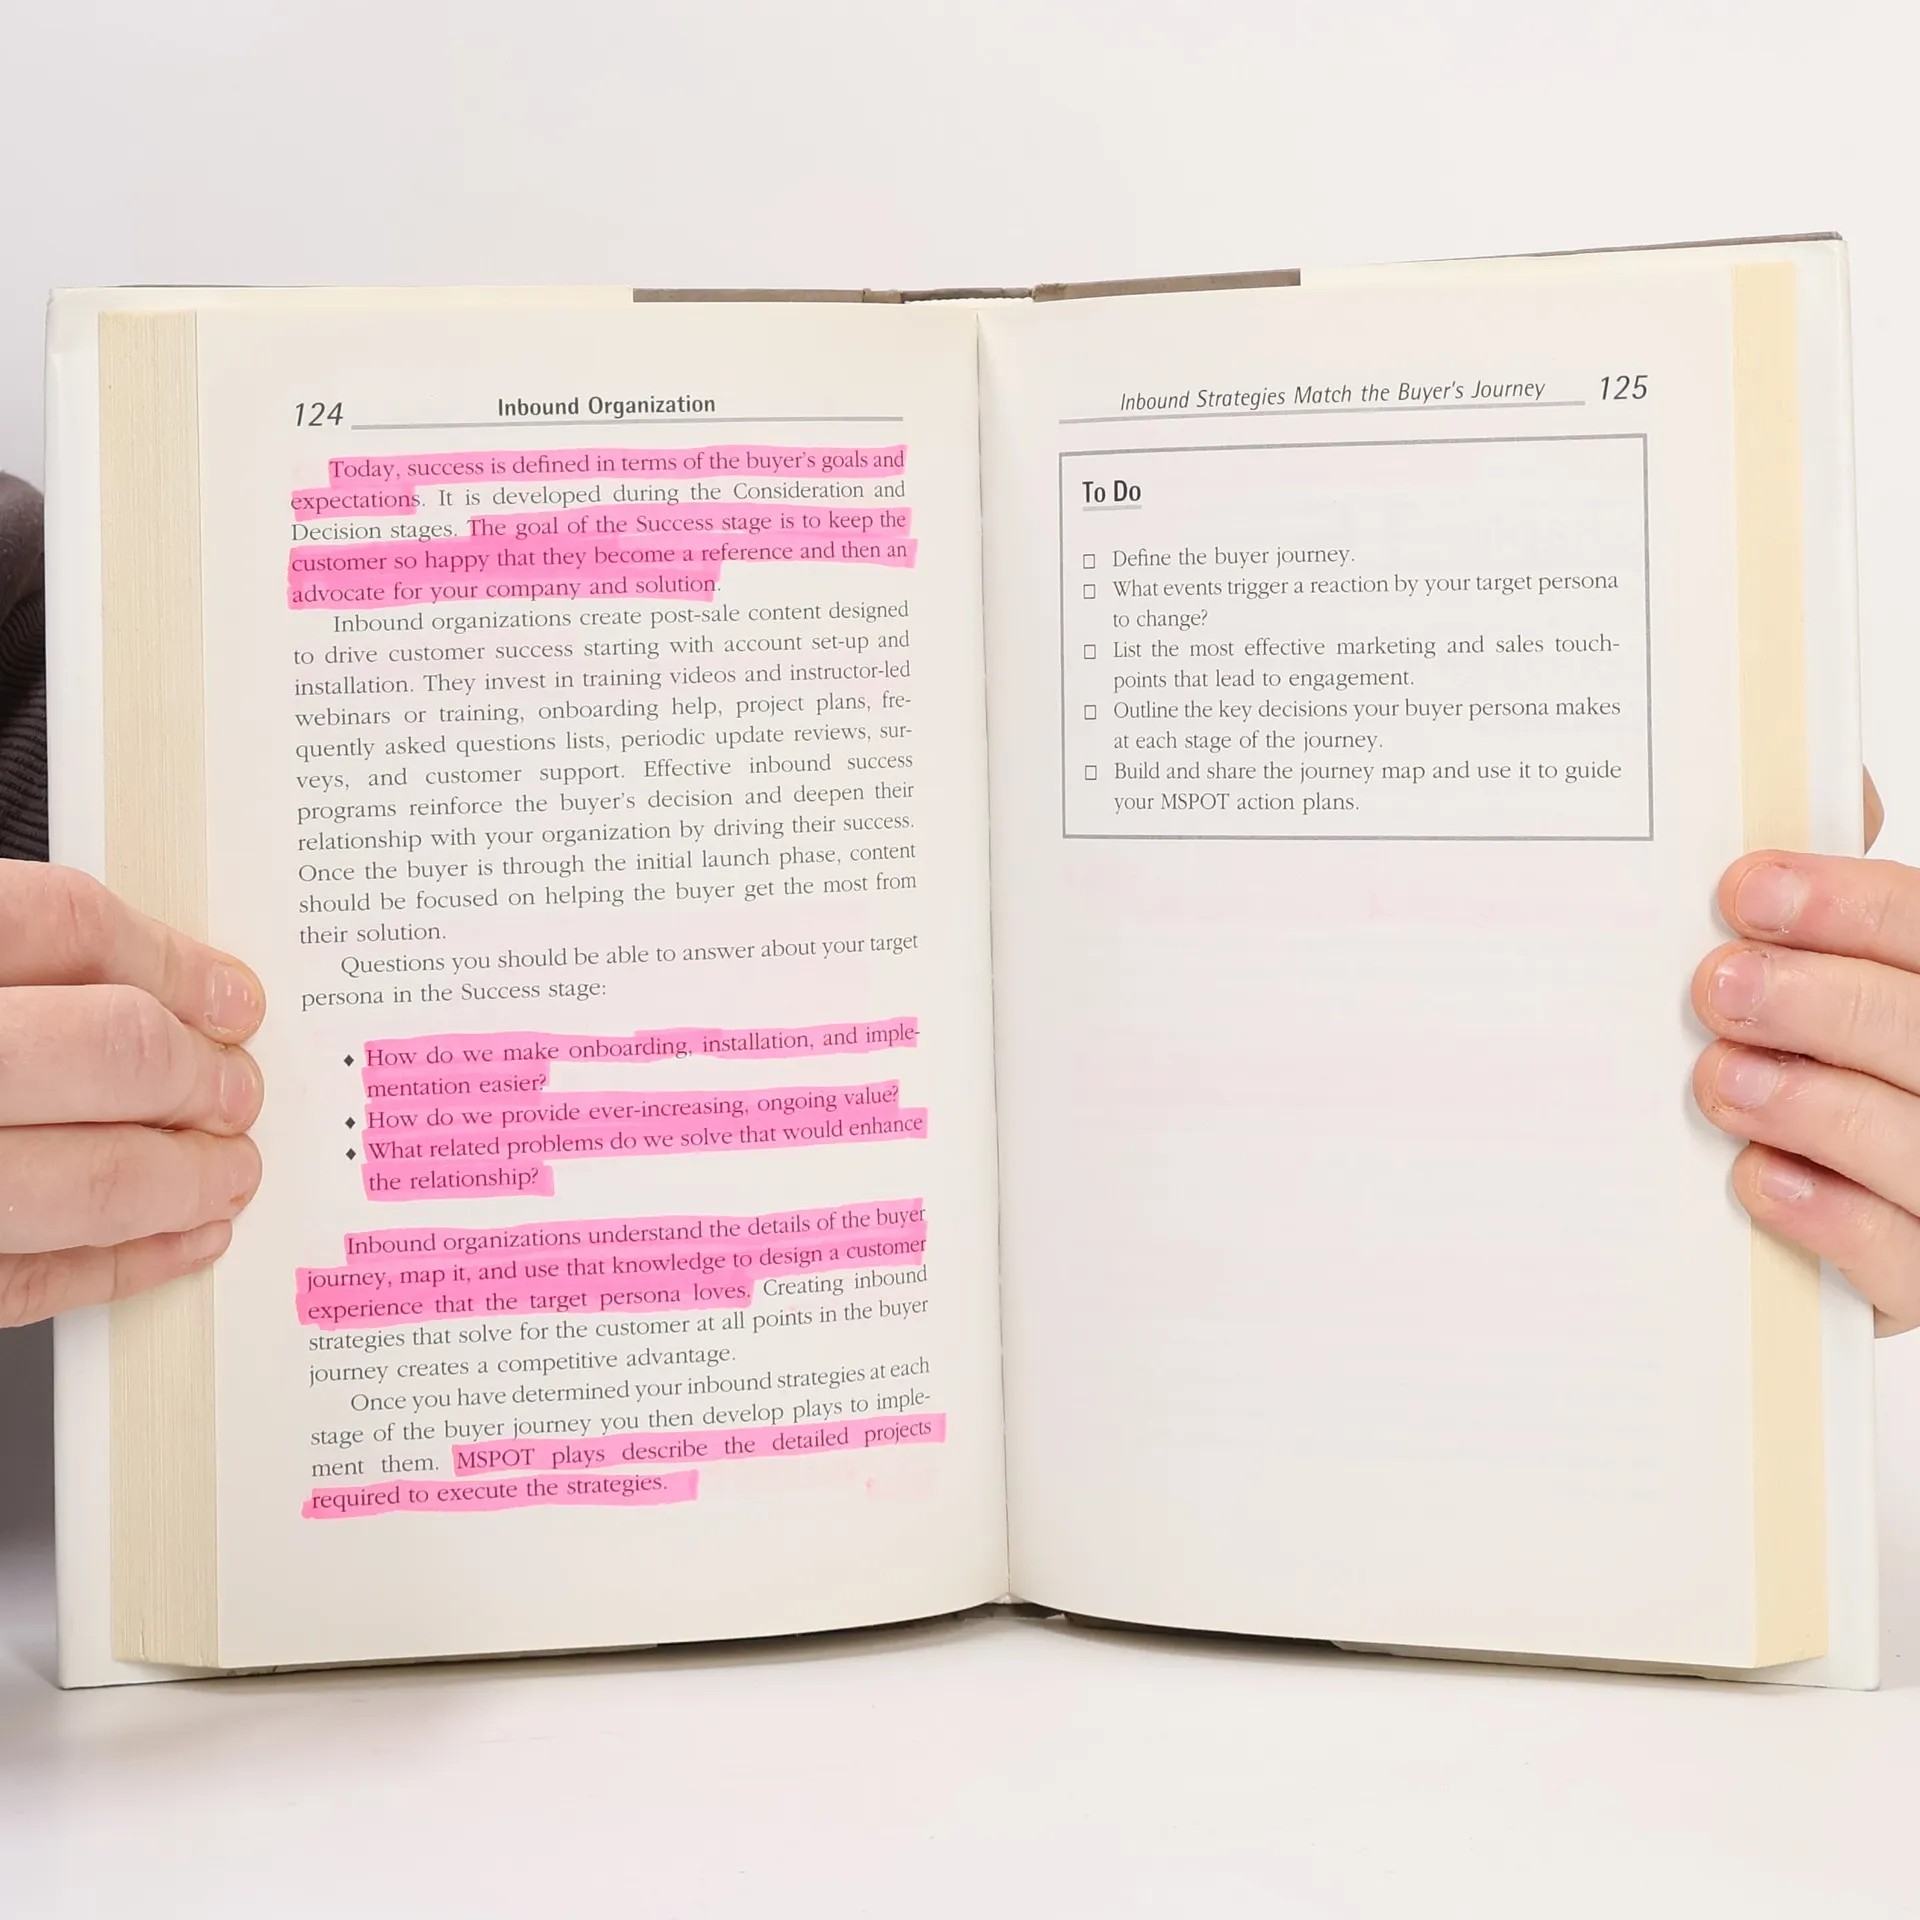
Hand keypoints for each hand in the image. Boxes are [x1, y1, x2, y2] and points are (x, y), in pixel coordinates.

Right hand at [0, 862, 263, 1326]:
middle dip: (202, 1075)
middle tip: (238, 1092)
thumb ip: (33, 971)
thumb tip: (174, 992)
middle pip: (111, 1048)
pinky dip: (130, 1263)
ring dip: (190, 1178)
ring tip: (229, 1173)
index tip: (231, 997)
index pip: (64, 927)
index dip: (170, 962)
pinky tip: (184, 1239)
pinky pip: (40, 1281)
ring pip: (95, 1179)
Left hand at [1691, 777, 1919, 1332]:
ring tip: (1721, 1079)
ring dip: (1812, 1105)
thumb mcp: (1858, 973)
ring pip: (1918, 1145)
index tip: (1743, 889)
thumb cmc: (1854, 1067)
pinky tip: (1757, 1177)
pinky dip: (1828, 1215)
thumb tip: (1831, 781)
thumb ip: (1850, 910)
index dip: (1848, 907)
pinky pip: (1902, 1260)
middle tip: (1717, 985)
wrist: (1874, 1205)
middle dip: (1820, 1002)